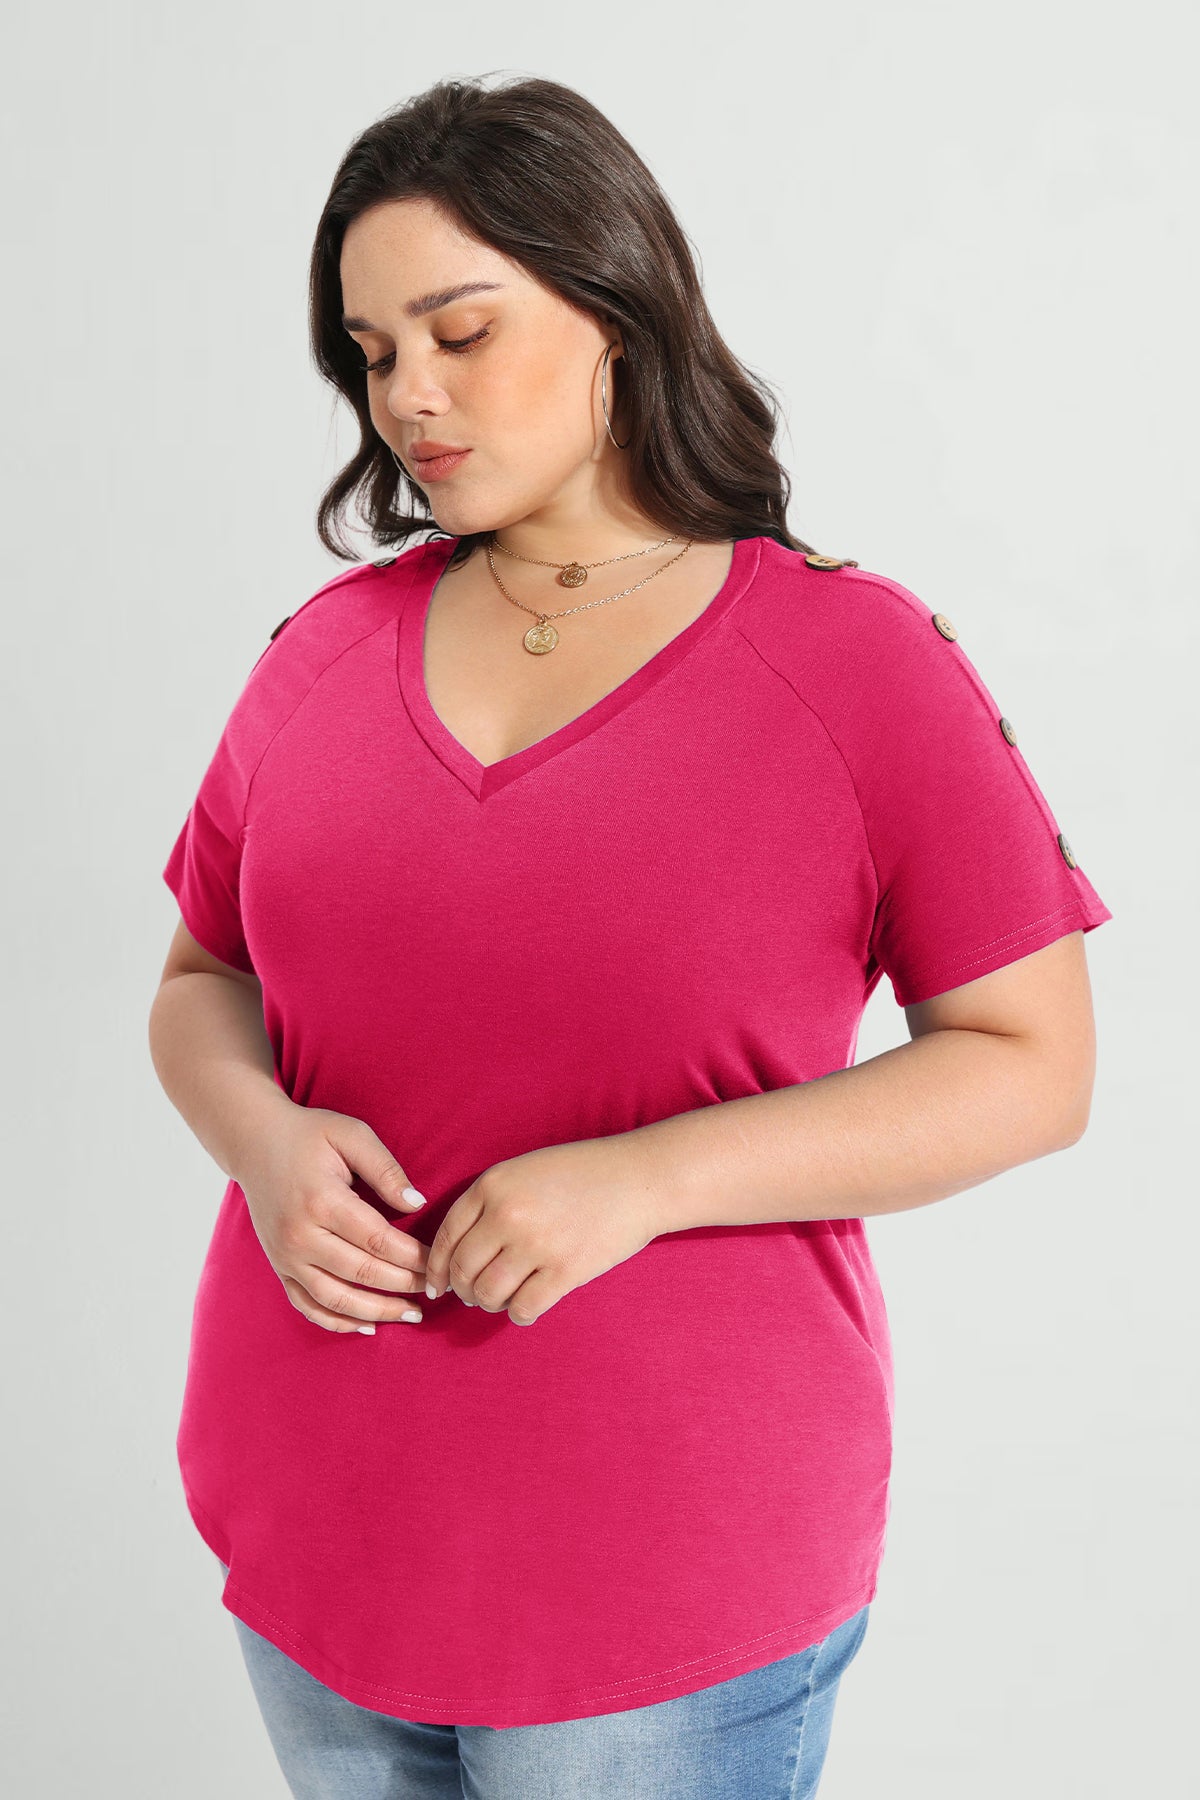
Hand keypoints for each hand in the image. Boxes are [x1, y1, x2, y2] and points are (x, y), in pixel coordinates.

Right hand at [236, 1103, 431, 1333]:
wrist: (254, 1142)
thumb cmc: (308, 1135)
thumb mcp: (351, 1134)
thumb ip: (386, 1169)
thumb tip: (418, 1205)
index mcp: (321, 1201)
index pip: (378, 1241)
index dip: (413, 1257)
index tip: (439, 1262)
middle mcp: (300, 1236)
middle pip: (362, 1273)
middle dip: (404, 1285)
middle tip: (436, 1289)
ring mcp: (285, 1257)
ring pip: (336, 1299)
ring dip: (378, 1311)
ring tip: (412, 1314)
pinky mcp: (279, 1267)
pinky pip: (308, 1306)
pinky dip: (338, 1322)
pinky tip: (369, 1326)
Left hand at [422, 1133, 662, 1325]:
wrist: (640, 1179)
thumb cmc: (583, 1173)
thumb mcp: (525, 1170)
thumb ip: (490, 1201)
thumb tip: (459, 1252)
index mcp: (493, 1185)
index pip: (446, 1237)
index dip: (436, 1267)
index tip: (437, 1284)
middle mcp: (508, 1214)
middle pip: (463, 1270)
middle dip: (462, 1290)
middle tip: (471, 1296)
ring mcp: (536, 1244)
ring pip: (488, 1294)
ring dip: (488, 1304)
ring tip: (500, 1301)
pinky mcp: (565, 1271)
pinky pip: (524, 1308)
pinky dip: (519, 1314)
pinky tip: (526, 1307)